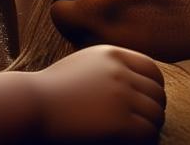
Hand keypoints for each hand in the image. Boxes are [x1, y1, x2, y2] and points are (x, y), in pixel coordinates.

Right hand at [35, 45, 164, 141]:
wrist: (32, 105)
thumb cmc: (51, 89)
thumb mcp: (83, 64)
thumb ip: (107, 66)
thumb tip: (129, 81)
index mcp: (114, 54)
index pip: (152, 69)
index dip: (155, 87)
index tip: (149, 101)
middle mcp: (122, 72)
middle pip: (157, 92)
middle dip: (154, 109)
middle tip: (146, 124)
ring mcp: (122, 96)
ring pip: (155, 114)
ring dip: (151, 127)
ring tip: (141, 138)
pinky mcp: (119, 122)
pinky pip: (147, 132)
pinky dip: (146, 141)